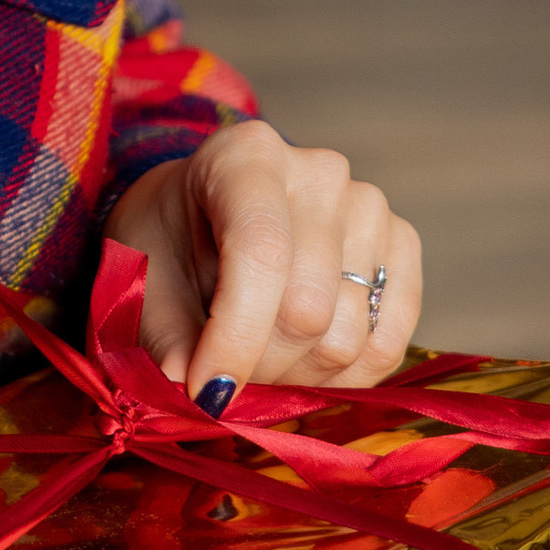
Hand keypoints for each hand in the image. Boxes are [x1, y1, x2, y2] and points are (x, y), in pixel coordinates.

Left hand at [105, 121, 421, 402]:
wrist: (208, 215)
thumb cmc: (171, 242)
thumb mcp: (145, 280)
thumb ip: (167, 337)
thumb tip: (194, 395)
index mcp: (246, 154)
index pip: (261, 253)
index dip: (236, 337)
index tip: (204, 392)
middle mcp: (320, 170)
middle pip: (308, 308)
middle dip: (259, 367)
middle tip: (223, 377)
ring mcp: (370, 206)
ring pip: (348, 336)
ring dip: (296, 377)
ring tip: (257, 360)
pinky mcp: (403, 246)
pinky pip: (388, 344)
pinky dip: (343, 380)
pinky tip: (300, 367)